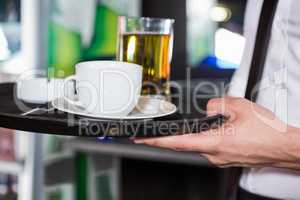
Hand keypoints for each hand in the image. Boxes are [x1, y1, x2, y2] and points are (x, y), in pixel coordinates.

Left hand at [135, 97, 299, 168]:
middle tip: (149, 135)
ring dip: (185, 138)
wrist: (284, 147)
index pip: (177, 142)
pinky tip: (204, 133)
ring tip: (176, 131)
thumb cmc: (267, 132)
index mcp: (214, 142)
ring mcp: (220, 158)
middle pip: (183, 146)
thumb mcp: (240, 107)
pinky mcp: (226, 158)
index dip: (156, 141)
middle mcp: (214, 154)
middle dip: (164, 140)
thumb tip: (208, 106)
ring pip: (196, 146)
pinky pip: (207, 148)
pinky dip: (200, 140)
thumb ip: (218, 104)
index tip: (142, 140)